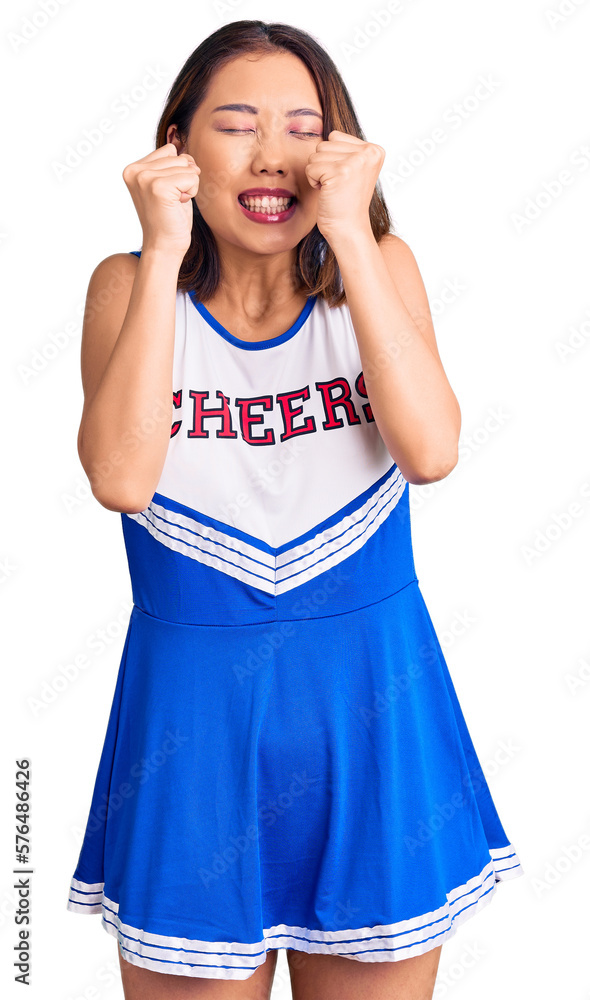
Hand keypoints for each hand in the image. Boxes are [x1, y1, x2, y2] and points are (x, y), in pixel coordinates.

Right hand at [122, 143, 200, 257]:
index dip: (177, 172)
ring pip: (187, 166)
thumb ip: (170, 165)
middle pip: (179, 156)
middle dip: (184, 179)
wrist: (164, 247)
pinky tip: (179, 206)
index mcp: (133, 169)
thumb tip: (183, 148)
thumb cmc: (169, 219)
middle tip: (172, 201)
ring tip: (174, 204)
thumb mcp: (167, 185)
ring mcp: (145, 178)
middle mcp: (135, 171)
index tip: (167, 194)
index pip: (170, 151)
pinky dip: (192, 192)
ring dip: (189, 186)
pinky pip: (192, 178)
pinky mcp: (158, 187)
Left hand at [305, 129, 384, 243]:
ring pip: (316, 154)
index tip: (344, 178)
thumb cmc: (346, 202)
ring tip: (333, 189)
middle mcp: (369, 152)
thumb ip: (345, 149)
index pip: (335, 137)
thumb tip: (325, 133)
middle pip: (324, 144)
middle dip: (324, 166)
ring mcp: (355, 161)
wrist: (348, 229)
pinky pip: (311, 167)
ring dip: (318, 174)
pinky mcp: (340, 171)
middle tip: (338, 186)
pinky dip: (314, 182)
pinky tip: (328, 193)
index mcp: (374, 150)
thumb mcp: (354, 169)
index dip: (332, 159)